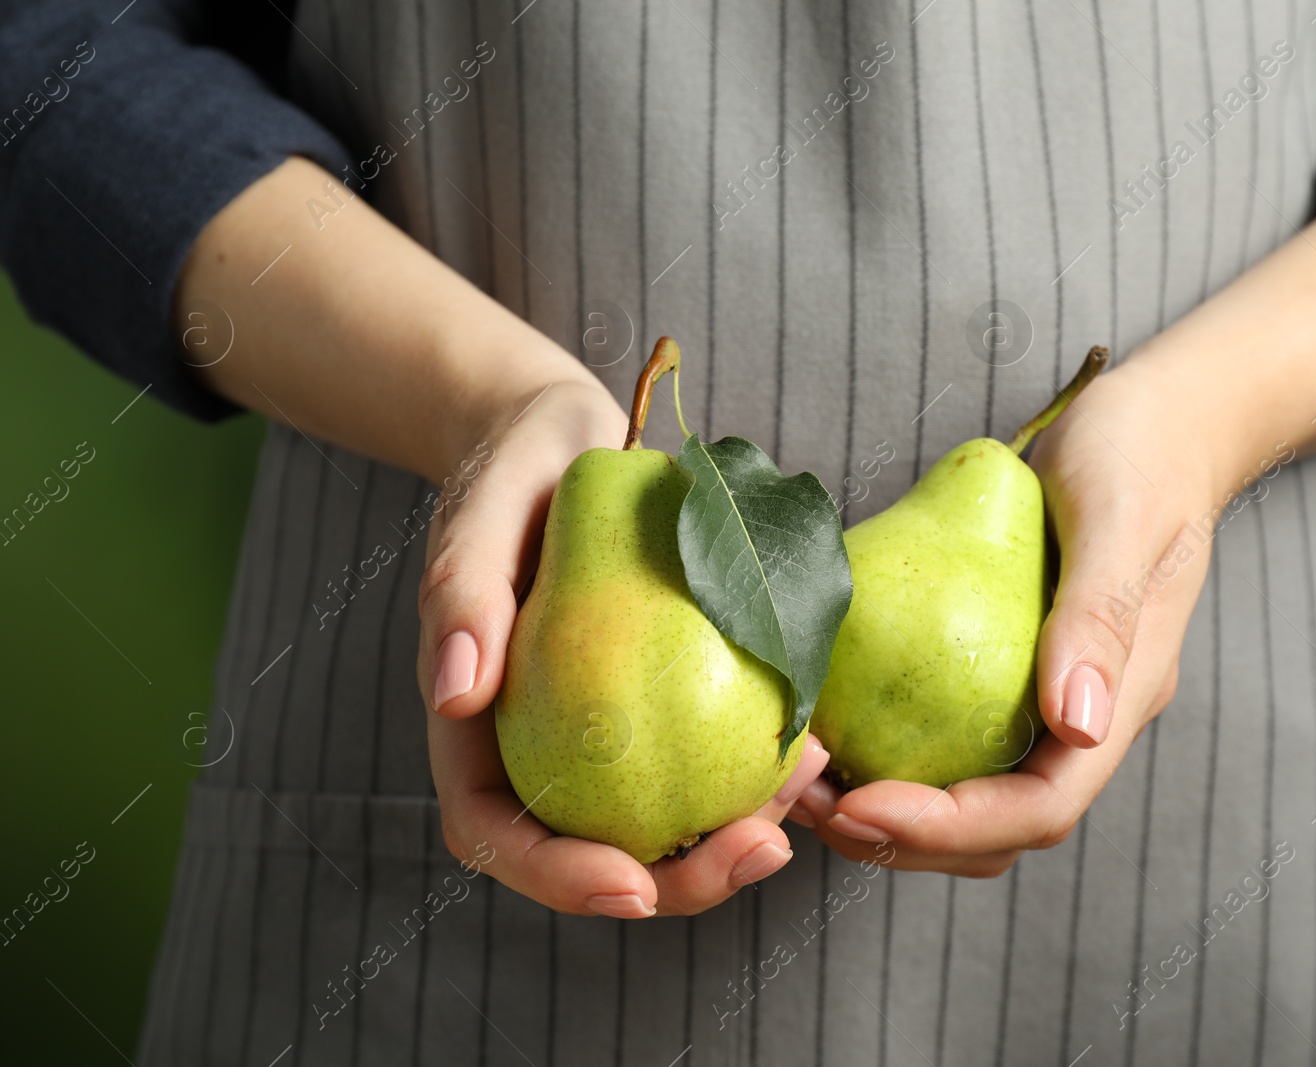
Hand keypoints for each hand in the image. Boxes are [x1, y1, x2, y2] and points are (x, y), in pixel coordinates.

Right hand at [416, 378, 829, 915]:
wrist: (571, 442)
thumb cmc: (512, 470)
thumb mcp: (480, 511)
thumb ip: (459, 592)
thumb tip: (456, 691)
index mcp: (478, 729)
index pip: (500, 834)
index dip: (558, 880)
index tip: (634, 889)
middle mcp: (544, 746)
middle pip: (599, 851)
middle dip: (683, 879)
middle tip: (763, 851)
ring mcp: (608, 732)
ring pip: (667, 818)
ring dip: (737, 831)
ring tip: (806, 791)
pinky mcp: (667, 701)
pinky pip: (711, 753)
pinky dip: (759, 765)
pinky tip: (814, 740)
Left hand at [793, 360, 1226, 875]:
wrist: (1157, 423)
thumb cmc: (1140, 456)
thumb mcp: (1120, 519)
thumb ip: (1099, 618)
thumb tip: (1076, 725)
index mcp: (1119, 703)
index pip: (1038, 807)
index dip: (948, 825)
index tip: (859, 804)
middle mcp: (1081, 720)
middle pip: (995, 826)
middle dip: (902, 838)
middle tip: (809, 805)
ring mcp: (1045, 701)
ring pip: (968, 792)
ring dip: (888, 809)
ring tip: (806, 782)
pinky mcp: (1006, 671)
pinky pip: (948, 734)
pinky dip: (887, 748)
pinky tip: (828, 722)